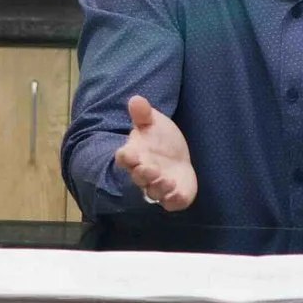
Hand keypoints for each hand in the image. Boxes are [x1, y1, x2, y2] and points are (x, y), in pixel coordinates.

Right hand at [114, 99, 196, 213]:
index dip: (125, 157)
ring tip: (169, 180)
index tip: (128, 154)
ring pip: (153, 192)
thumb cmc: (160, 138)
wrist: (176, 156)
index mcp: (135, 154)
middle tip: (151, 169)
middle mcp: (143, 173)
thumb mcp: (154, 122)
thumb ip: (143, 114)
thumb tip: (135, 99)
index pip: (124, 158)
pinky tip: (178, 194)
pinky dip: (173, 200)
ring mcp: (157, 186)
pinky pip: (170, 203)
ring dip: (159, 188)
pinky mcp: (172, 197)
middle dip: (144, 174)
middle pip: (138, 177)